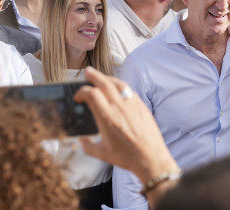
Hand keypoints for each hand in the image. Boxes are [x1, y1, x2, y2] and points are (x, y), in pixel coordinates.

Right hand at [74, 67, 177, 183]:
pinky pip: (129, 90)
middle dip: (94, 75)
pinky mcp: (142, 106)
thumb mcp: (102, 154)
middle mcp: (119, 108)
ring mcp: (132, 105)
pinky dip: (120, 86)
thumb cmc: (127, 157)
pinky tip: (117, 89)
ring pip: (118, 84)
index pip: (91, 94)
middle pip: (104, 83)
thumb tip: (81, 141)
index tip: (78, 96)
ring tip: (101, 77)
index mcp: (107, 118)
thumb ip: (88, 146)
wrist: (151, 158)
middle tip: (88, 72)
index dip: (82, 92)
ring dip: (108, 78)